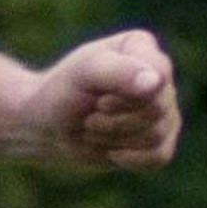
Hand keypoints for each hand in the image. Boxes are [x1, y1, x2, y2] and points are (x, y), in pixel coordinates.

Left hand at [25, 31, 179, 170]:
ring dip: (115, 139)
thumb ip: (120, 72)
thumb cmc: (61, 94)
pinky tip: (110, 151)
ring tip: (93, 129)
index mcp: (141, 48)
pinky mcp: (157, 139)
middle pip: (157, 110)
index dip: (125, 99)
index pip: (158, 76)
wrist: (44, 128)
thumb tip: (156, 82)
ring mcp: (162, 108)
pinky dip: (130, 159)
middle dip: (114, 122)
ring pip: (156, 135)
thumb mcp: (83, 75)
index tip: (98, 101)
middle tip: (89, 117)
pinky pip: (159, 156)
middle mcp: (157, 76)